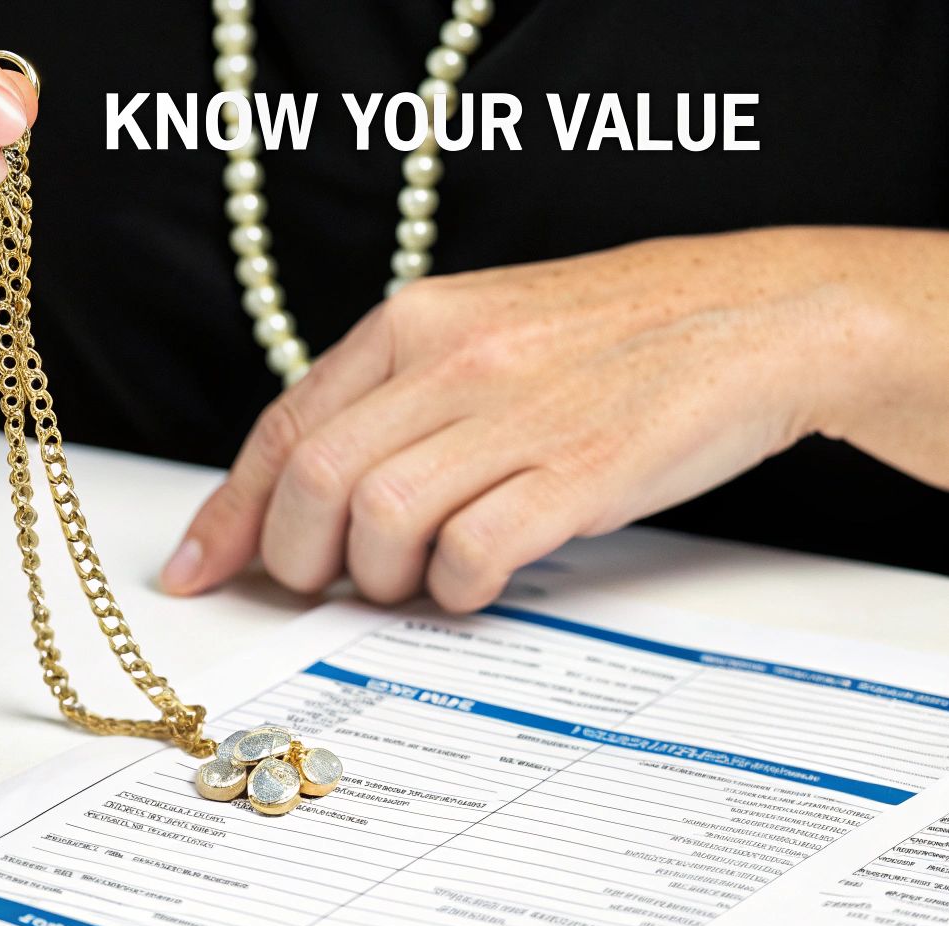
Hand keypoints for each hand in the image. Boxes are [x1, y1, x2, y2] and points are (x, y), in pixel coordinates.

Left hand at [160, 227, 948, 611]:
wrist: (752, 314)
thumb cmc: (608, 336)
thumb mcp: (480, 333)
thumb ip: (391, 400)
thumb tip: (298, 493)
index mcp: (415, 322)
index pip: (284, 425)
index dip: (228, 511)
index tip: (197, 569)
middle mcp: (453, 360)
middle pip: (312, 478)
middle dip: (294, 557)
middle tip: (323, 584)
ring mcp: (519, 414)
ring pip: (378, 516)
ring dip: (376, 578)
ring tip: (407, 582)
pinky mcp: (583, 470)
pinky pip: (473, 550)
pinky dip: (454, 587)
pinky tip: (471, 583)